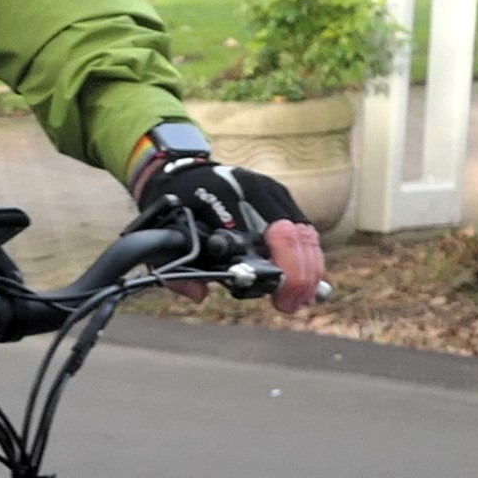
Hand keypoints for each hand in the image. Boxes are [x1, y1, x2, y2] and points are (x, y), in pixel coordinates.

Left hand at [131, 140, 326, 315]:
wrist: (188, 174)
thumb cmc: (179, 206)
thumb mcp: (167, 233)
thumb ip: (176, 267)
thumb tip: (198, 294)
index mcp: (221, 194)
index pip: (252, 232)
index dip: (272, 265)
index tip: (275, 293)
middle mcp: (252, 188)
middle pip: (288, 231)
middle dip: (297, 272)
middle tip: (290, 302)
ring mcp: (272, 191)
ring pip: (304, 231)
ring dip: (309, 269)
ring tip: (302, 297)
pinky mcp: (283, 199)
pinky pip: (305, 230)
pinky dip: (310, 258)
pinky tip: (306, 283)